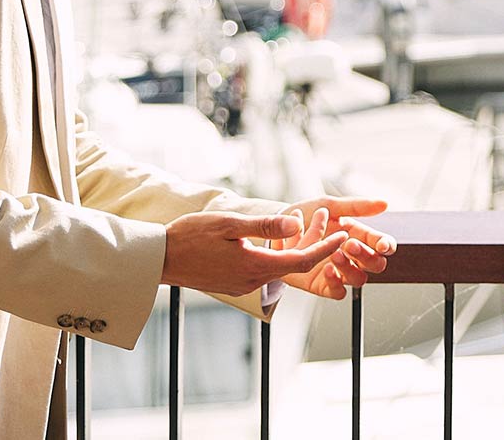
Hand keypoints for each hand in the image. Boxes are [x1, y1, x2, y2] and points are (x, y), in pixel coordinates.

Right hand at [162, 211, 346, 296]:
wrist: (159, 258)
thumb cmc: (190, 236)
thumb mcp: (229, 224)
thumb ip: (264, 225)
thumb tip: (298, 224)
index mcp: (256, 266)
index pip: (302, 261)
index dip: (326, 248)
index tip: (344, 235)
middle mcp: (253, 281)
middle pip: (294, 264)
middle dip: (314, 242)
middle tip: (326, 219)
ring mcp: (242, 285)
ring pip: (279, 266)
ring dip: (294, 247)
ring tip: (301, 221)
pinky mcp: (232, 283)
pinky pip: (263, 270)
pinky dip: (276, 254)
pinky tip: (273, 238)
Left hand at [279, 196, 396, 298]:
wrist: (278, 227)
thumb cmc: (308, 216)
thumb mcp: (331, 206)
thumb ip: (357, 206)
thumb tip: (384, 203)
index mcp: (359, 236)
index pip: (382, 244)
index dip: (386, 245)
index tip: (381, 244)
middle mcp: (352, 256)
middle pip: (375, 264)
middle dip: (367, 256)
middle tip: (350, 244)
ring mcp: (339, 271)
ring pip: (359, 279)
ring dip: (350, 268)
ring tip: (334, 254)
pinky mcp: (322, 284)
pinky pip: (338, 292)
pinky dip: (336, 283)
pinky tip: (328, 270)